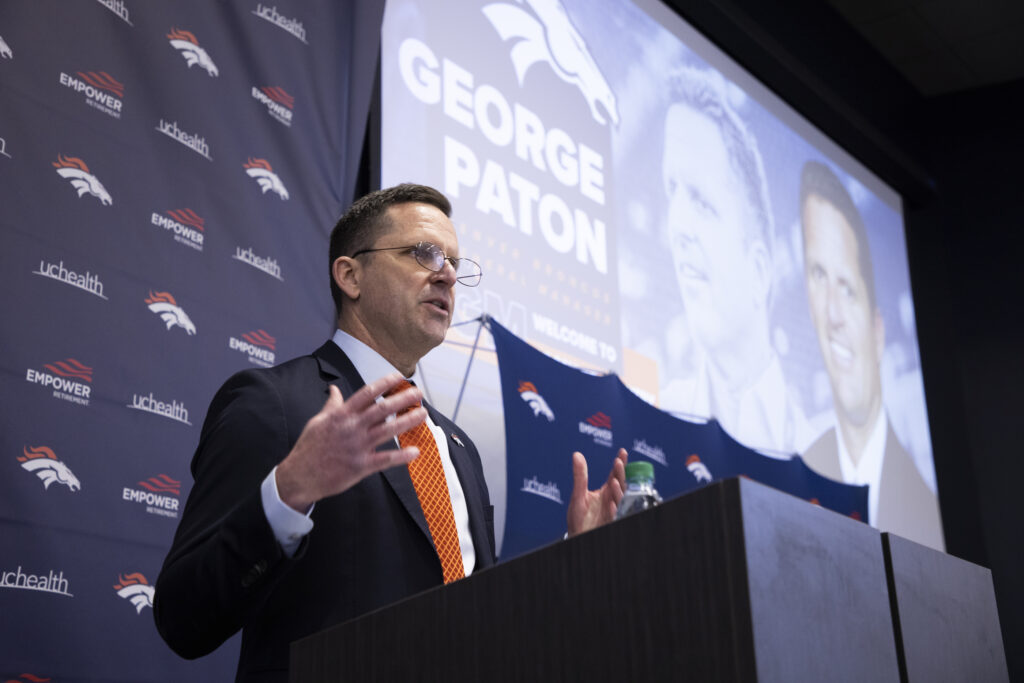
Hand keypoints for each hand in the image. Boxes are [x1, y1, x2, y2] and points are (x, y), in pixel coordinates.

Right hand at [275, 374, 426, 511]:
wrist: (300, 476)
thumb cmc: (309, 448)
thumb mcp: (318, 421)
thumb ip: (331, 405)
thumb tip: (334, 390)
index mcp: (341, 415)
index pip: (366, 394)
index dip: (384, 384)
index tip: (399, 378)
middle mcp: (351, 428)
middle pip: (381, 409)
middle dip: (402, 399)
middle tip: (418, 393)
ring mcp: (357, 447)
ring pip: (387, 431)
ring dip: (407, 421)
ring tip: (422, 414)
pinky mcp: (360, 466)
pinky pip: (385, 459)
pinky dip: (401, 456)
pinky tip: (414, 451)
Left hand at [567, 448, 626, 536]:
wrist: (578, 537)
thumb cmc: (578, 519)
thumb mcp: (577, 495)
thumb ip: (580, 476)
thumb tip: (577, 455)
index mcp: (604, 492)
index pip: (614, 475)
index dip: (620, 464)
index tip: (622, 452)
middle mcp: (610, 500)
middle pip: (620, 484)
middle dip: (620, 473)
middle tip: (618, 462)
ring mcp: (612, 510)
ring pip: (619, 499)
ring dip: (618, 490)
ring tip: (614, 481)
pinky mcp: (610, 521)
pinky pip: (614, 516)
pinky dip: (613, 510)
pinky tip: (611, 505)